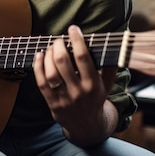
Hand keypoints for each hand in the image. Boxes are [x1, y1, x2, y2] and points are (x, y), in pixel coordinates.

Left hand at [33, 25, 117, 145]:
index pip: (83, 57)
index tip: (73, 28)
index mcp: (94, 84)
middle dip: (59, 46)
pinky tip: (39, 56)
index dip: (77, 40)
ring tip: (50, 47)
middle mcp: (79, 92)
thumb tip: (116, 45)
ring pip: (51, 72)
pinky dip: (38, 67)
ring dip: (48, 55)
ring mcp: (64, 99)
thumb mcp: (108, 84)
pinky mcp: (52, 104)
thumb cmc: (96, 99)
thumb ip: (110, 66)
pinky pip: (41, 83)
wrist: (88, 127)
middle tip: (59, 39)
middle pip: (63, 63)